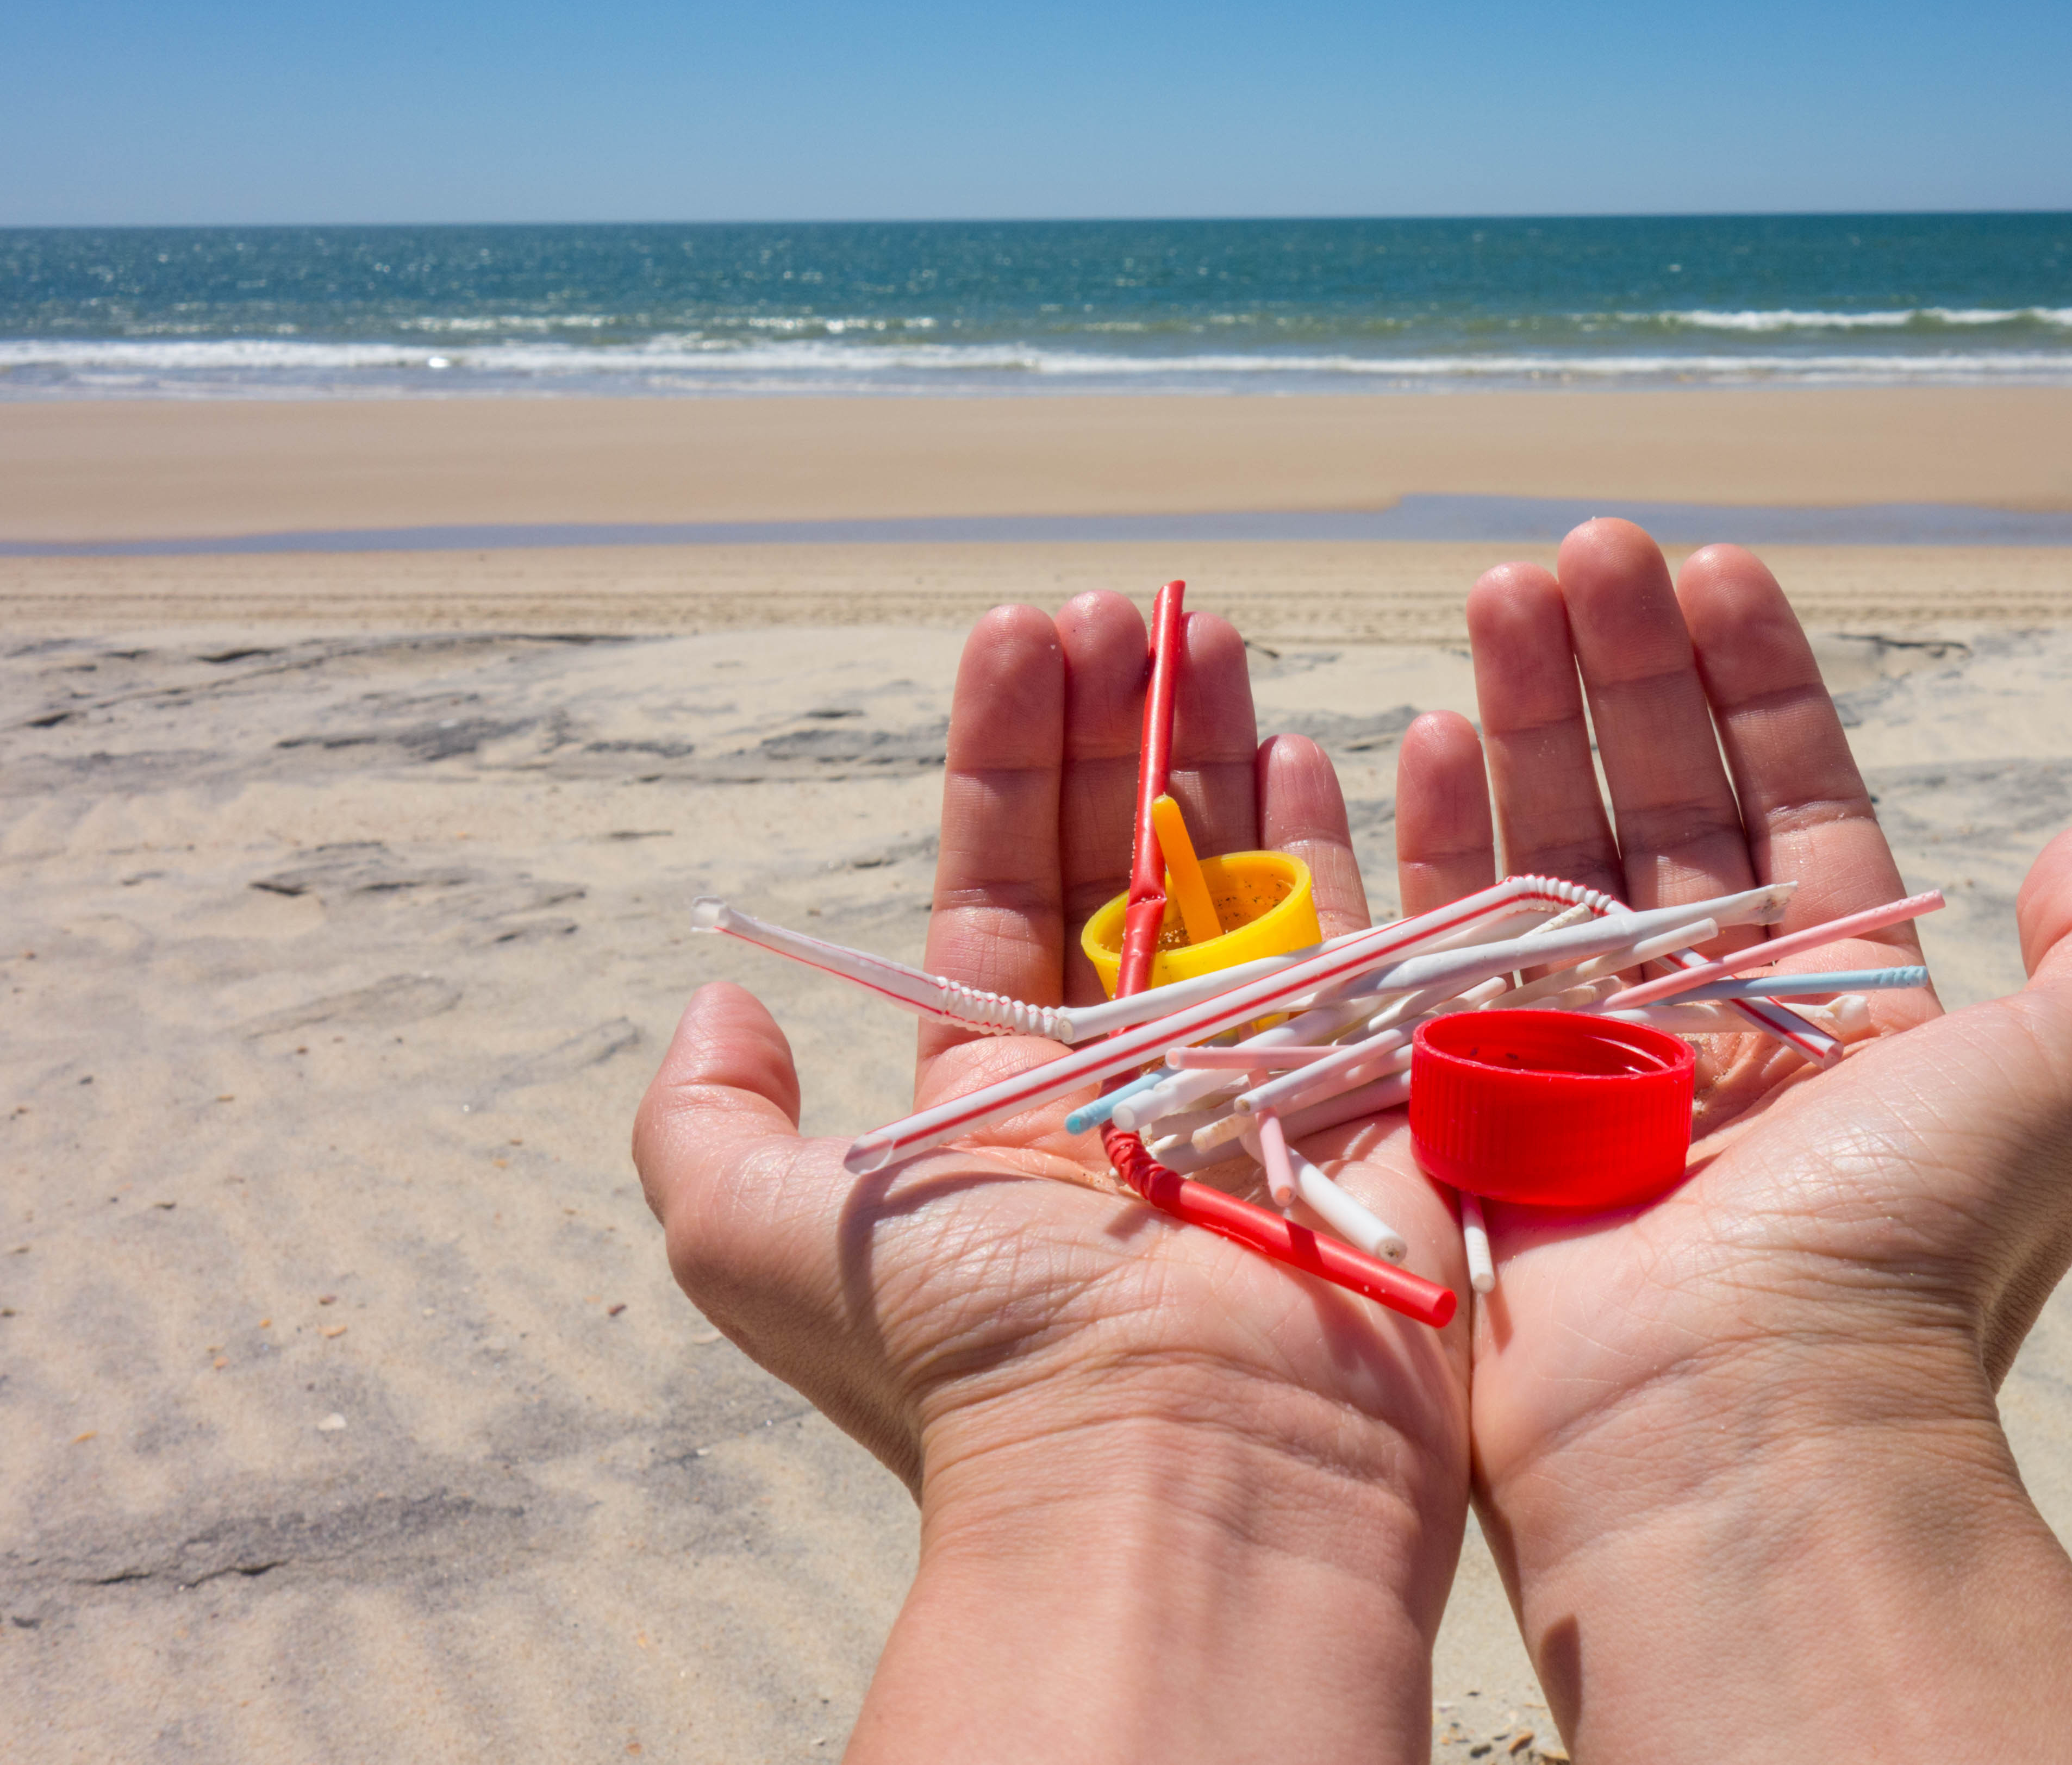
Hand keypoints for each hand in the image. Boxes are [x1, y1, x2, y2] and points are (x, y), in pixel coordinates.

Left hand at [634, 595, 1469, 1763]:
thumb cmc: (978, 1353)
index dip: (1007, 759)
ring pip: (1237, 874)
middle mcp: (1127, 1076)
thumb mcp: (761, 1242)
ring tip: (1203, 625)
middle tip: (1121, 603)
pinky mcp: (1366, 1086)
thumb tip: (716, 996)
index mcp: (998, 1098)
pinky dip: (1331, 837)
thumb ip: (706, 1122)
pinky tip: (1310, 738)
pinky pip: (1355, 937)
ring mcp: (1256, 1074)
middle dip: (1114, 722)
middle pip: (1121, 855)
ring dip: (1215, 744)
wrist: (1188, 1467)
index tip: (1018, 632)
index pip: (1000, 887)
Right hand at [1399, 521, 2071, 1764]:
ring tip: (1502, 590)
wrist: (1739, 1425)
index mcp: (1840, 1010)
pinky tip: (1427, 728)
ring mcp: (1580, 1063)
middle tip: (1581, 547)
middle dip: (1621, 667)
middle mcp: (1709, 1025)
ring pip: (1548, 847)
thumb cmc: (1910, 1247)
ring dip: (1527, 710)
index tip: (1714, 565)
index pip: (1792, 799)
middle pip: (1656, 802)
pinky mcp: (1473, 1107)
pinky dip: (1435, 832)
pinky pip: (1445, 942)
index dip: (1756, 680)